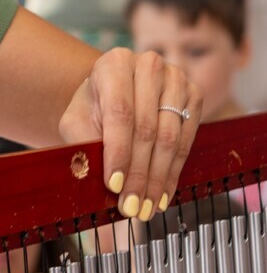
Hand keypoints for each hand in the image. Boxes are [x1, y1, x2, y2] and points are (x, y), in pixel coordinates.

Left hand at [58, 47, 201, 219]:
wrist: (117, 91)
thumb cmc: (95, 108)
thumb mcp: (77, 122)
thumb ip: (80, 149)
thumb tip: (84, 190)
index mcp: (115, 64)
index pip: (120, 112)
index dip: (118, 152)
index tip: (114, 186)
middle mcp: (149, 65)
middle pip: (146, 129)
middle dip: (138, 174)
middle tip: (131, 207)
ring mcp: (176, 78)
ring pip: (169, 137)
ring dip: (157, 179)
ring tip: (146, 209)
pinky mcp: (194, 95)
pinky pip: (186, 140)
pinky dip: (173, 172)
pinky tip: (162, 194)